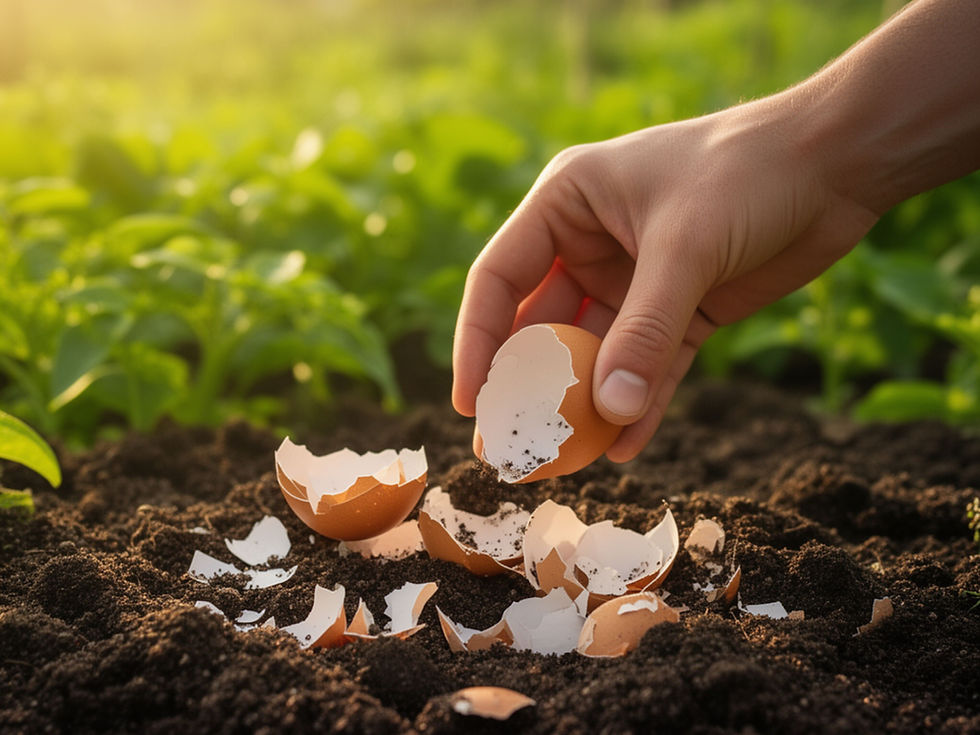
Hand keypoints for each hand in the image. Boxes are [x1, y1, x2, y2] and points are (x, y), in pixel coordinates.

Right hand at [452, 98, 879, 461]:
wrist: (838, 162)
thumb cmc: (747, 172)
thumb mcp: (684, 247)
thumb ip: (644, 331)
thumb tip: (610, 413)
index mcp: (568, 203)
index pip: (500, 278)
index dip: (479, 342)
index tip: (470, 403)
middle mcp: (591, 243)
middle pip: (543, 326)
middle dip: (529, 387)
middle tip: (511, 446)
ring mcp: (636, 281)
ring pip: (597, 355)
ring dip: (584, 405)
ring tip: (565, 460)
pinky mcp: (682, 310)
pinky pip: (650, 366)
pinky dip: (640, 403)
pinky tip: (626, 447)